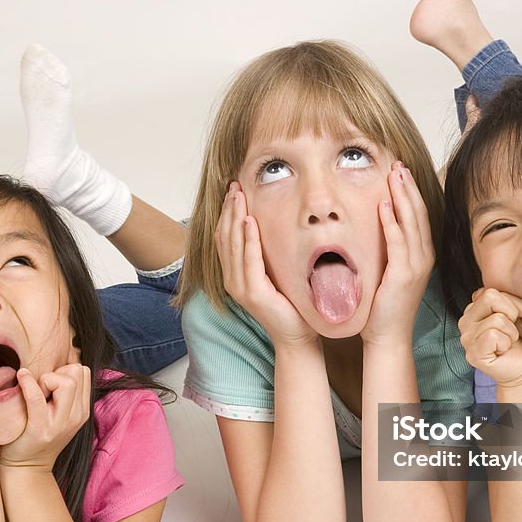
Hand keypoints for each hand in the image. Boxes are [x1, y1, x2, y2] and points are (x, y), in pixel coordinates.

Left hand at [0, 350, 91, 473]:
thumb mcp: (59, 414)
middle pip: (77, 371)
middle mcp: (77, 415)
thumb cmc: (36, 435)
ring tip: (35, 394)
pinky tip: (20, 377)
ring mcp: (62, 423)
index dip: (64, 371)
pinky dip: (28, 383)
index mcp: (82, 409)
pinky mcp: (41, 428)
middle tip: (42, 390)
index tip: (49, 386)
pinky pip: (37, 397)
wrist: (26, 468)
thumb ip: (63, 393)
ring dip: (46, 380)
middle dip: (57, 373)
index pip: (83, 371)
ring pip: (66, 381)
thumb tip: (58, 362)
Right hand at [215, 181, 315, 346]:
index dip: (227, 213)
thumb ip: (268, 254)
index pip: (225, 237)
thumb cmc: (290, 304)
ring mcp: (239, 287)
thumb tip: (271, 226)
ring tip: (238, 196)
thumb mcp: (276, 273)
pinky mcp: (252, 293)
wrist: (297, 335)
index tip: (234, 190)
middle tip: (234, 186)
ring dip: (235, 218)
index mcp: (235, 274)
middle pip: (224, 237)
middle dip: (229, 209)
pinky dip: (248, 240)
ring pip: (233, 245)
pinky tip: (249, 221)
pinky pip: (249, 260)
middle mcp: (232, 280)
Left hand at [361, 163, 434, 346]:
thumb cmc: (384, 306)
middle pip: (418, 213)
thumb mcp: (389, 272)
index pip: (418, 215)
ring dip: (402, 196)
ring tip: (393, 175)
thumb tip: (375, 226)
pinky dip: (392, 222)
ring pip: (411, 222)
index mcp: (421, 254)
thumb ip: (388, 250)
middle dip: (408, 186)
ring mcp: (416, 265)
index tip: (400, 172)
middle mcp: (424, 256)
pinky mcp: (403, 274)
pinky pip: (398, 242)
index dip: (410, 192)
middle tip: (398, 164)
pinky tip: (384, 205)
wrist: (387, 335)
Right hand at [458, 288, 521, 389]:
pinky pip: (494, 335)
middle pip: (491, 298)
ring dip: (511, 332)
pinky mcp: (473, 354)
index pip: (491, 291)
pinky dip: (506, 343)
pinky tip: (503, 350)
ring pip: (497, 319)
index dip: (513, 302)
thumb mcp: (515, 314)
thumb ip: (508, 300)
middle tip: (515, 330)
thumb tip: (514, 290)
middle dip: (513, 312)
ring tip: (508, 342)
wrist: (521, 370)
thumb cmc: (519, 343)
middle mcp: (464, 322)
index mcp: (472, 310)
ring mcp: (466, 339)